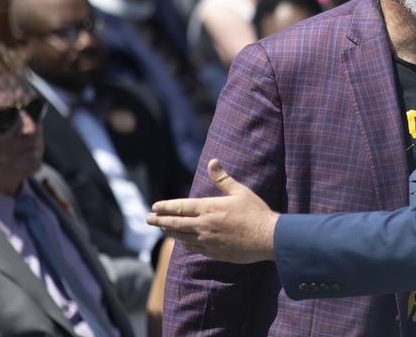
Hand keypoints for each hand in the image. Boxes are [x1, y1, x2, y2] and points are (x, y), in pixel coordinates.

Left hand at [146, 159, 278, 263]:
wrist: (267, 238)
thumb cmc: (255, 212)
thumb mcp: (240, 191)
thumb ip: (223, 179)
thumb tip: (212, 162)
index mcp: (209, 208)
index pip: (180, 207)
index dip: (165, 207)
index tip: (154, 207)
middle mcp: (204, 225)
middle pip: (175, 224)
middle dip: (160, 221)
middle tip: (148, 219)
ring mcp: (208, 241)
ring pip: (182, 237)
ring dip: (170, 232)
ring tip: (163, 229)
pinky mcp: (214, 253)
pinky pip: (194, 248)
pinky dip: (184, 243)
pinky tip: (182, 242)